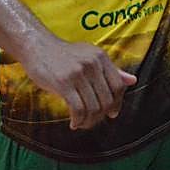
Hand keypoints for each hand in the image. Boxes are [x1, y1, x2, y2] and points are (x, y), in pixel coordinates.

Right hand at [19, 38, 136, 129]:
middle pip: (106, 99)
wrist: (37, 46)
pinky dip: (78, 121)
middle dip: (100, 115)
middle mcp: (92, 63)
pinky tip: (73, 122)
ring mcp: (78, 73)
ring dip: (88, 121)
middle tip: (91, 120)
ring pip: (93, 107)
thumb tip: (133, 81)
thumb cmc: (64, 55)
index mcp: (101, 56)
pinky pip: (78, 109)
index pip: (118, 86)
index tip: (111, 113)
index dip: (116, 103)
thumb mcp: (89, 56)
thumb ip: (111, 70)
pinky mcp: (63, 83)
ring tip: (82, 123)